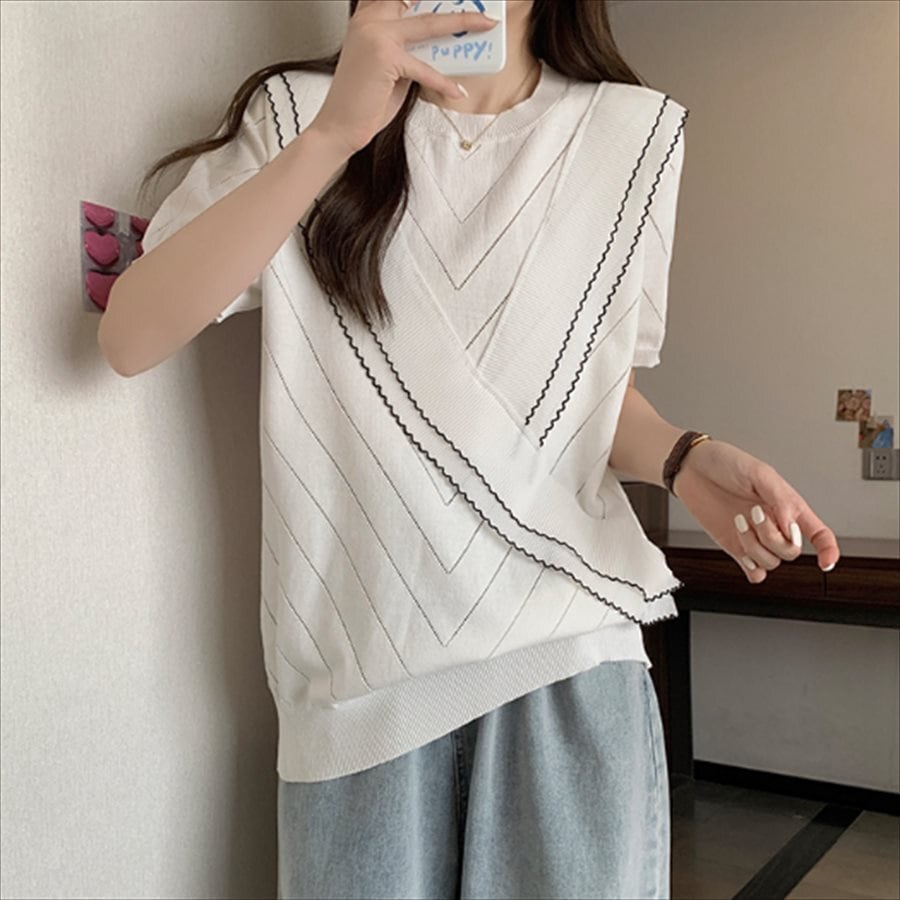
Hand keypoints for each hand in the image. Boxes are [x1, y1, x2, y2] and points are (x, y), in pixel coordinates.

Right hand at [310, 0, 496, 156]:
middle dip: (451, 6)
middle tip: (478, 9)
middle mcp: (370, 20)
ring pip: (429, 24)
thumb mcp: (391, 67)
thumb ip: (410, 49)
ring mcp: (376, 35)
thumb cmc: (363, 100)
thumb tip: (439, 46)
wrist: (339, 127)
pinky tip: (457, 91)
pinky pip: (425, 68)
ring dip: (462, 23)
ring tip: (485, 25)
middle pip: (418, 1)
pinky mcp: (385, 57)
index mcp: (368, 17)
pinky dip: (443, 82)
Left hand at [672, 439, 839, 582]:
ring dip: (755, 546)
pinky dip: (751, 569)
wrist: (691, 468)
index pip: (819, 533)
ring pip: (771, 562)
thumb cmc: (724, 463)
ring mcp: (754, 537)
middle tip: (754, 513)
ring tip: (738, 520)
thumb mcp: (758, 472)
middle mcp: (774, 524)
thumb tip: (790, 525)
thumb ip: (779, 499)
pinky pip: (754, 572)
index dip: (828, 550)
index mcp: (787, 506)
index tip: (826, 562)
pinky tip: (742, 553)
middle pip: (791, 551)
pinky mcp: (734, 546)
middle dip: (772, 536)